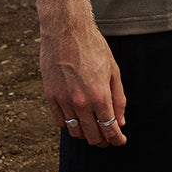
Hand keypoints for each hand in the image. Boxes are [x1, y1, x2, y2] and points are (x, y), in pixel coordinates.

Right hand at [40, 19, 126, 146]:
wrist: (67, 30)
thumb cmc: (93, 46)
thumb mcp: (113, 69)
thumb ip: (118, 97)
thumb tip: (121, 121)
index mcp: (100, 95)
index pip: (110, 129)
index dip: (116, 139)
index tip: (120, 141)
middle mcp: (81, 103)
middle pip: (92, 136)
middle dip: (102, 140)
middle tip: (107, 137)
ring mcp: (64, 101)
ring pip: (75, 132)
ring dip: (85, 134)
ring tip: (92, 128)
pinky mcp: (51, 97)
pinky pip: (60, 122)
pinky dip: (69, 125)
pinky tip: (76, 118)